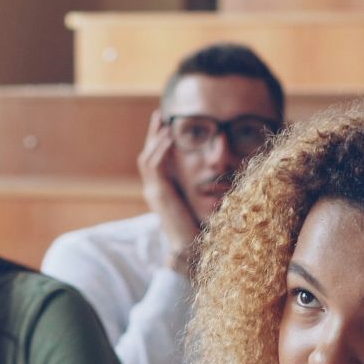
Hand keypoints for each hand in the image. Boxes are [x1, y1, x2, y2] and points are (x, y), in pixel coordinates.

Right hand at [136, 111, 201, 270]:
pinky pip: (154, 166)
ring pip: (147, 159)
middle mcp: (153, 191)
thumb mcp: (198, 203)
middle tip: (160, 115)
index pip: (154, 162)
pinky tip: (169, 138)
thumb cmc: (197, 229)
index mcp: (161, 192)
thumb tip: (216, 176)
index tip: (166, 126)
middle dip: (153, 135)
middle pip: (147, 156)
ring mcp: (153, 192)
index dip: (158, 143)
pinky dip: (160, 150)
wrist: (188, 248)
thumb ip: (199, 189)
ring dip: (155, 139)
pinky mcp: (158, 194)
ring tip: (164, 123)